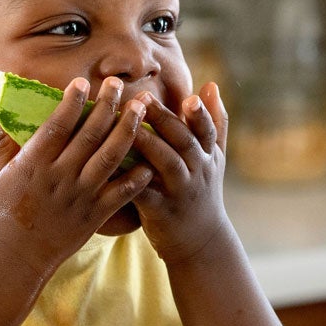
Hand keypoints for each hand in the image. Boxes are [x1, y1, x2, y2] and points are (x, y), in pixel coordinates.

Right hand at [0, 76, 154, 279]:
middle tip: (118, 84)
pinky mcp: (95, 215)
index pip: (57, 126)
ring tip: (141, 108)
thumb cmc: (1, 212)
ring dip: (128, 131)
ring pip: (110, 158)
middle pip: (90, 136)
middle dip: (107, 106)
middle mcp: (60, 178)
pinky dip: (138, 178)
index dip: (72, 103)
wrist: (14, 258)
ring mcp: (80, 197)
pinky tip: (152, 161)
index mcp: (34, 165)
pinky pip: (122, 194)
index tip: (83, 82)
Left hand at [132, 82, 234, 261]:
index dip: (200, 115)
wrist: (200, 240)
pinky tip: (111, 164)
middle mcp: (198, 171)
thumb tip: (211, 85)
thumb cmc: (202, 191)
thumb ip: (214, 122)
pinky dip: (129, 178)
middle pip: (183, 142)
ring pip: (166, 163)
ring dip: (148, 143)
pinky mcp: (161, 210)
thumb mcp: (215, 158)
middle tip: (144, 97)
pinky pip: (144, 191)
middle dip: (165, 119)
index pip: (207, 130)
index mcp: (208, 155)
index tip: (190, 97)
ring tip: (128, 126)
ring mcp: (180, 191)